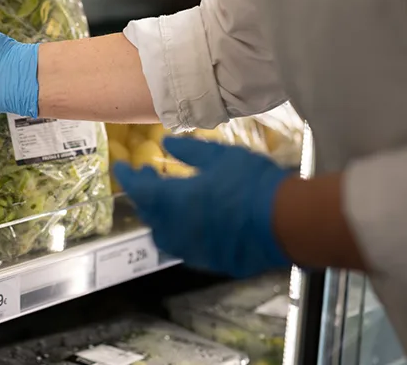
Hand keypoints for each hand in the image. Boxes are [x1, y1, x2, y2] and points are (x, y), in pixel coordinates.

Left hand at [113, 136, 293, 277]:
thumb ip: (188, 151)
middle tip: (149, 176)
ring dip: (158, 216)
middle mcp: (174, 228)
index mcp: (172, 201)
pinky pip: (183, 247)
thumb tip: (165, 143)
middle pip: (147, 213)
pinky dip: (179, 231)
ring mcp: (191, 249)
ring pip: (162, 235)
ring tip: (167, 200)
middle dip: (143, 194)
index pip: (137, 189)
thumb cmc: (251, 183)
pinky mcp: (208, 261)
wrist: (286, 222)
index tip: (121, 165)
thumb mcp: (219, 156)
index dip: (127, 176)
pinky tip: (192, 221)